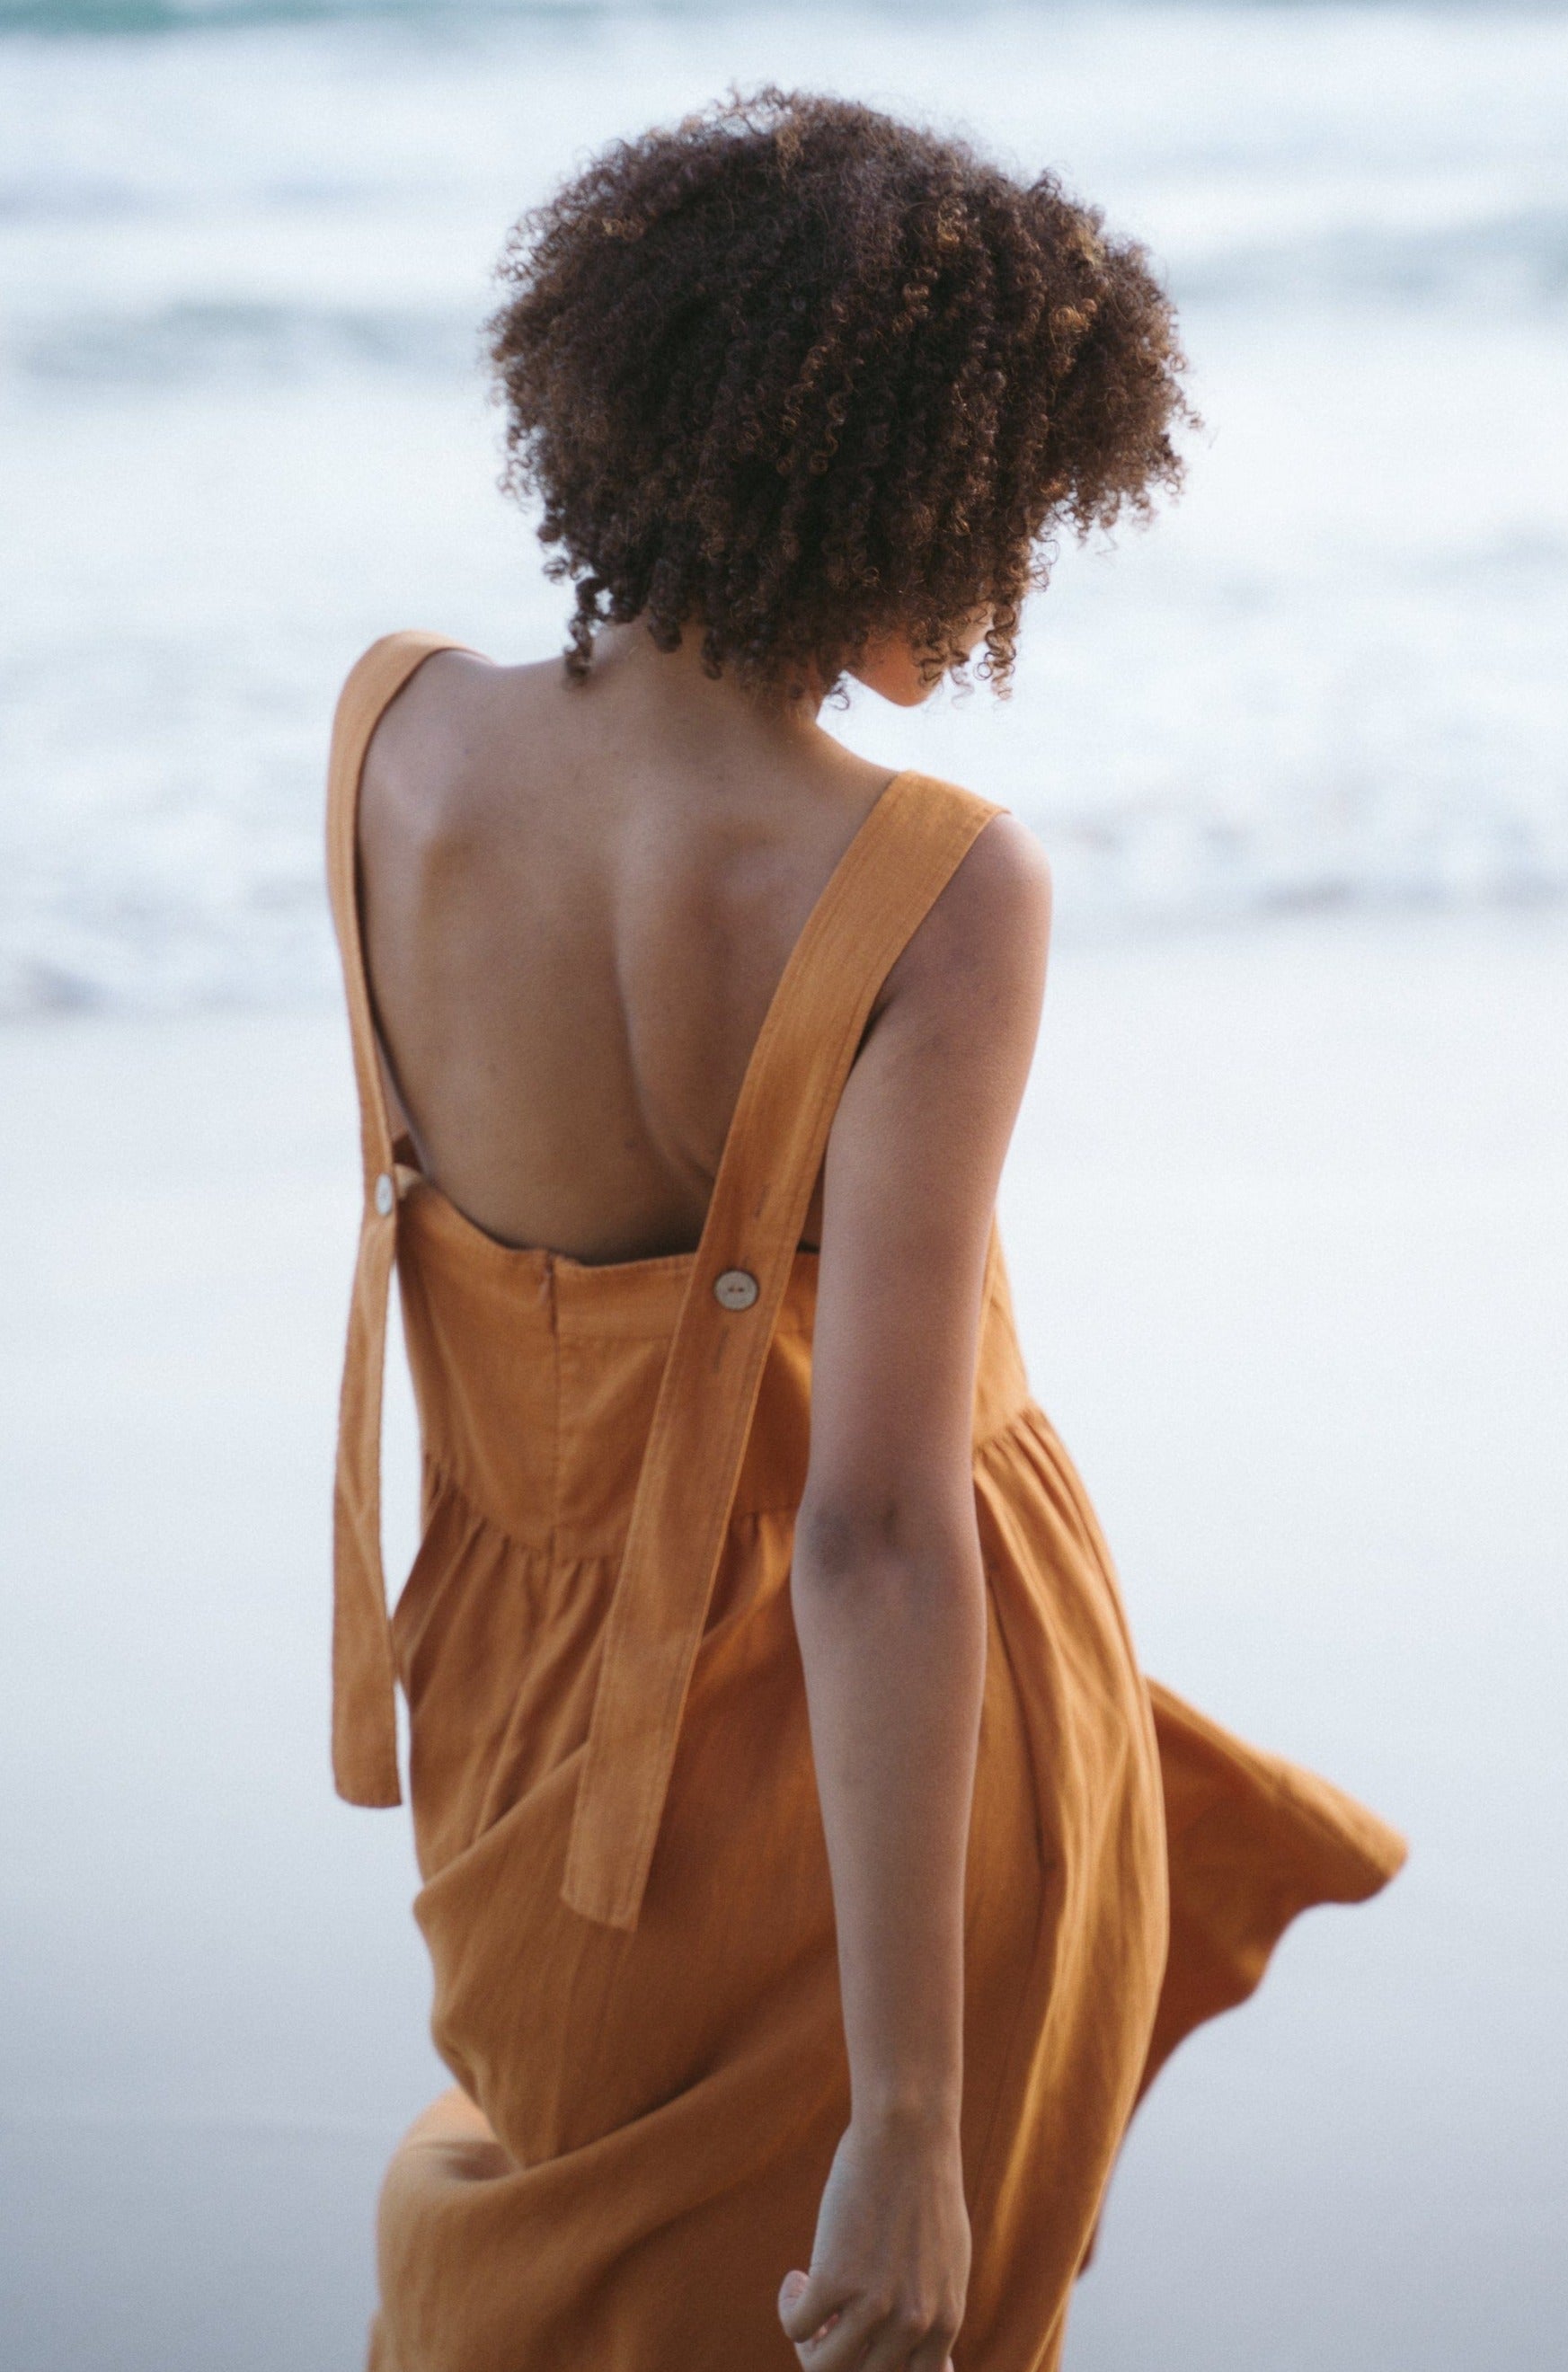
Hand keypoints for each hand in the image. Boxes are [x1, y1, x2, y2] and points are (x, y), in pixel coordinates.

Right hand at [778, 2113, 968, 2371]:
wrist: (907, 2133)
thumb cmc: (925, 2188)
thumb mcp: (947, 2262)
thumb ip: (935, 2313)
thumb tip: (925, 2364)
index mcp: (946, 2322)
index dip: (875, 2369)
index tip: (859, 2342)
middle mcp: (913, 2324)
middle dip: (837, 2359)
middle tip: (826, 2326)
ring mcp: (874, 2304)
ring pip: (824, 2367)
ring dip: (808, 2343)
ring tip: (810, 2305)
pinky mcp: (835, 2278)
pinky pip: (797, 2326)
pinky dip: (790, 2308)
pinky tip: (795, 2278)